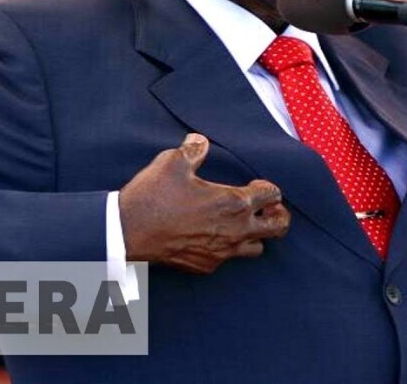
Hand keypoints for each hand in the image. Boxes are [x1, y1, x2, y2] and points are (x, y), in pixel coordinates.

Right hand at [118, 133, 290, 273]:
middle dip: (278, 215)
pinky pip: (228, 259)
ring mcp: (222, 252)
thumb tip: (200, 141)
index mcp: (233, 202)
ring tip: (242, 224)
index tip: (254, 184)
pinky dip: (228, 248)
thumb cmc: (153, 195)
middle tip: (266, 208)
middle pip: (278, 227)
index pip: (272, 195)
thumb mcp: (173, 161)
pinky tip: (213, 237)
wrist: (127, 232)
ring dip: (255, 234)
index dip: (267, 187)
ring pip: (257, 248)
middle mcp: (235, 230)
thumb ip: (194, 149)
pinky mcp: (206, 266)